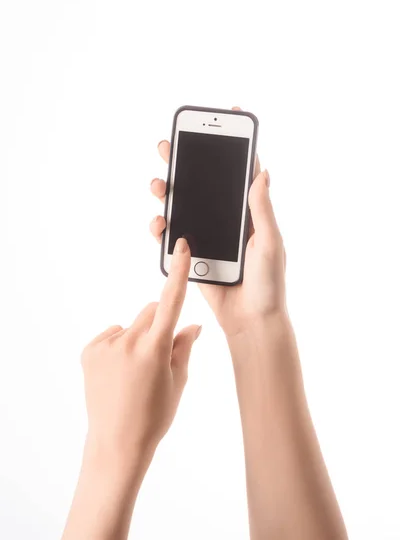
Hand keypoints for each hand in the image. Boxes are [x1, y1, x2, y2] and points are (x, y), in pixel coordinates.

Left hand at [81, 237, 200, 464]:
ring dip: (139, 335)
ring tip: (136, 368)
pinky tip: (119, 369)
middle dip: (160, 322)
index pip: (171, 302)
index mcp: (155, 349)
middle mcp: (128, 342)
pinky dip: (118, 343)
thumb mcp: (178, 382)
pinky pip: (111, 333)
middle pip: (151, 310)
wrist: (117, 443)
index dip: (178, 273)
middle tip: (159, 351)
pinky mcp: (89, 351)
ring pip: (132, 324)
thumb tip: (194, 325)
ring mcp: (106, 346)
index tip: (181, 247)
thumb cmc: (154, 416)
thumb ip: (184, 346)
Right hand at [149, 108, 286, 339]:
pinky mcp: (192, 254)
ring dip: (168, 191)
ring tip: (159, 183)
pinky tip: (159, 223)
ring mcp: (207, 235)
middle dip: (185, 161)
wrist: (251, 322)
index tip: (232, 114)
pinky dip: (162, 228)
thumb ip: (261, 209)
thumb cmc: (269, 284)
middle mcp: (227, 218)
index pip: (242, 171)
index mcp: (250, 212)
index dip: (238, 143)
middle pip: (203, 182)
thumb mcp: (270, 243)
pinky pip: (172, 236)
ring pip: (183, 205)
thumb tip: (262, 170)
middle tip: (170, 144)